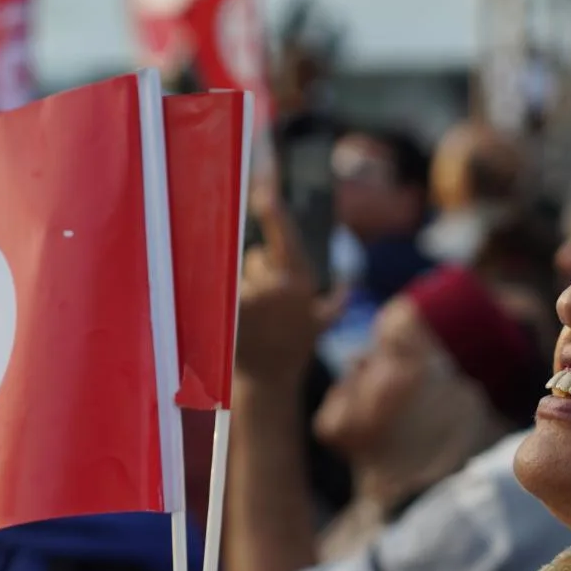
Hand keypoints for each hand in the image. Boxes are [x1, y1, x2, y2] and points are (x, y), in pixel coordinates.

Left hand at [235, 198, 344, 381]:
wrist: (268, 380)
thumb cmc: (293, 348)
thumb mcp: (320, 324)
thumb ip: (335, 304)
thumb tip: (348, 287)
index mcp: (302, 280)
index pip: (285, 237)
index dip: (274, 211)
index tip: (265, 191)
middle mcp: (277, 286)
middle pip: (253, 257)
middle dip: (255, 274)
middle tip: (263, 306)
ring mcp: (252, 298)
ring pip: (237, 274)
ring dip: (240, 290)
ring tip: (250, 319)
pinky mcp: (230, 311)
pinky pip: (223, 289)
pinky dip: (222, 298)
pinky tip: (227, 316)